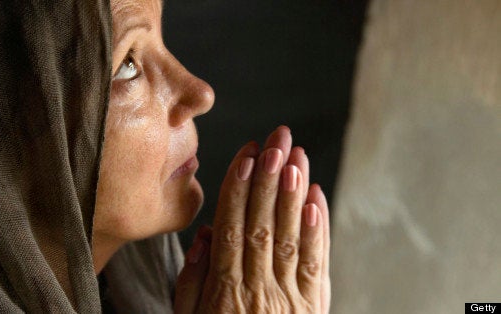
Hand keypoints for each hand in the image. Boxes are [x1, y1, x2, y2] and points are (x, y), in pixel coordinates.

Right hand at [175, 126, 330, 312]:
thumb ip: (194, 279)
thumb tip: (207, 233)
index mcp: (224, 290)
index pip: (232, 227)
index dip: (239, 188)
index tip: (246, 155)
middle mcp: (258, 288)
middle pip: (263, 223)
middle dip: (271, 178)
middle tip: (278, 141)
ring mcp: (288, 298)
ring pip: (291, 237)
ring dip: (294, 194)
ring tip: (297, 157)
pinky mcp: (313, 307)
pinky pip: (317, 265)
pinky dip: (319, 230)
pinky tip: (317, 200)